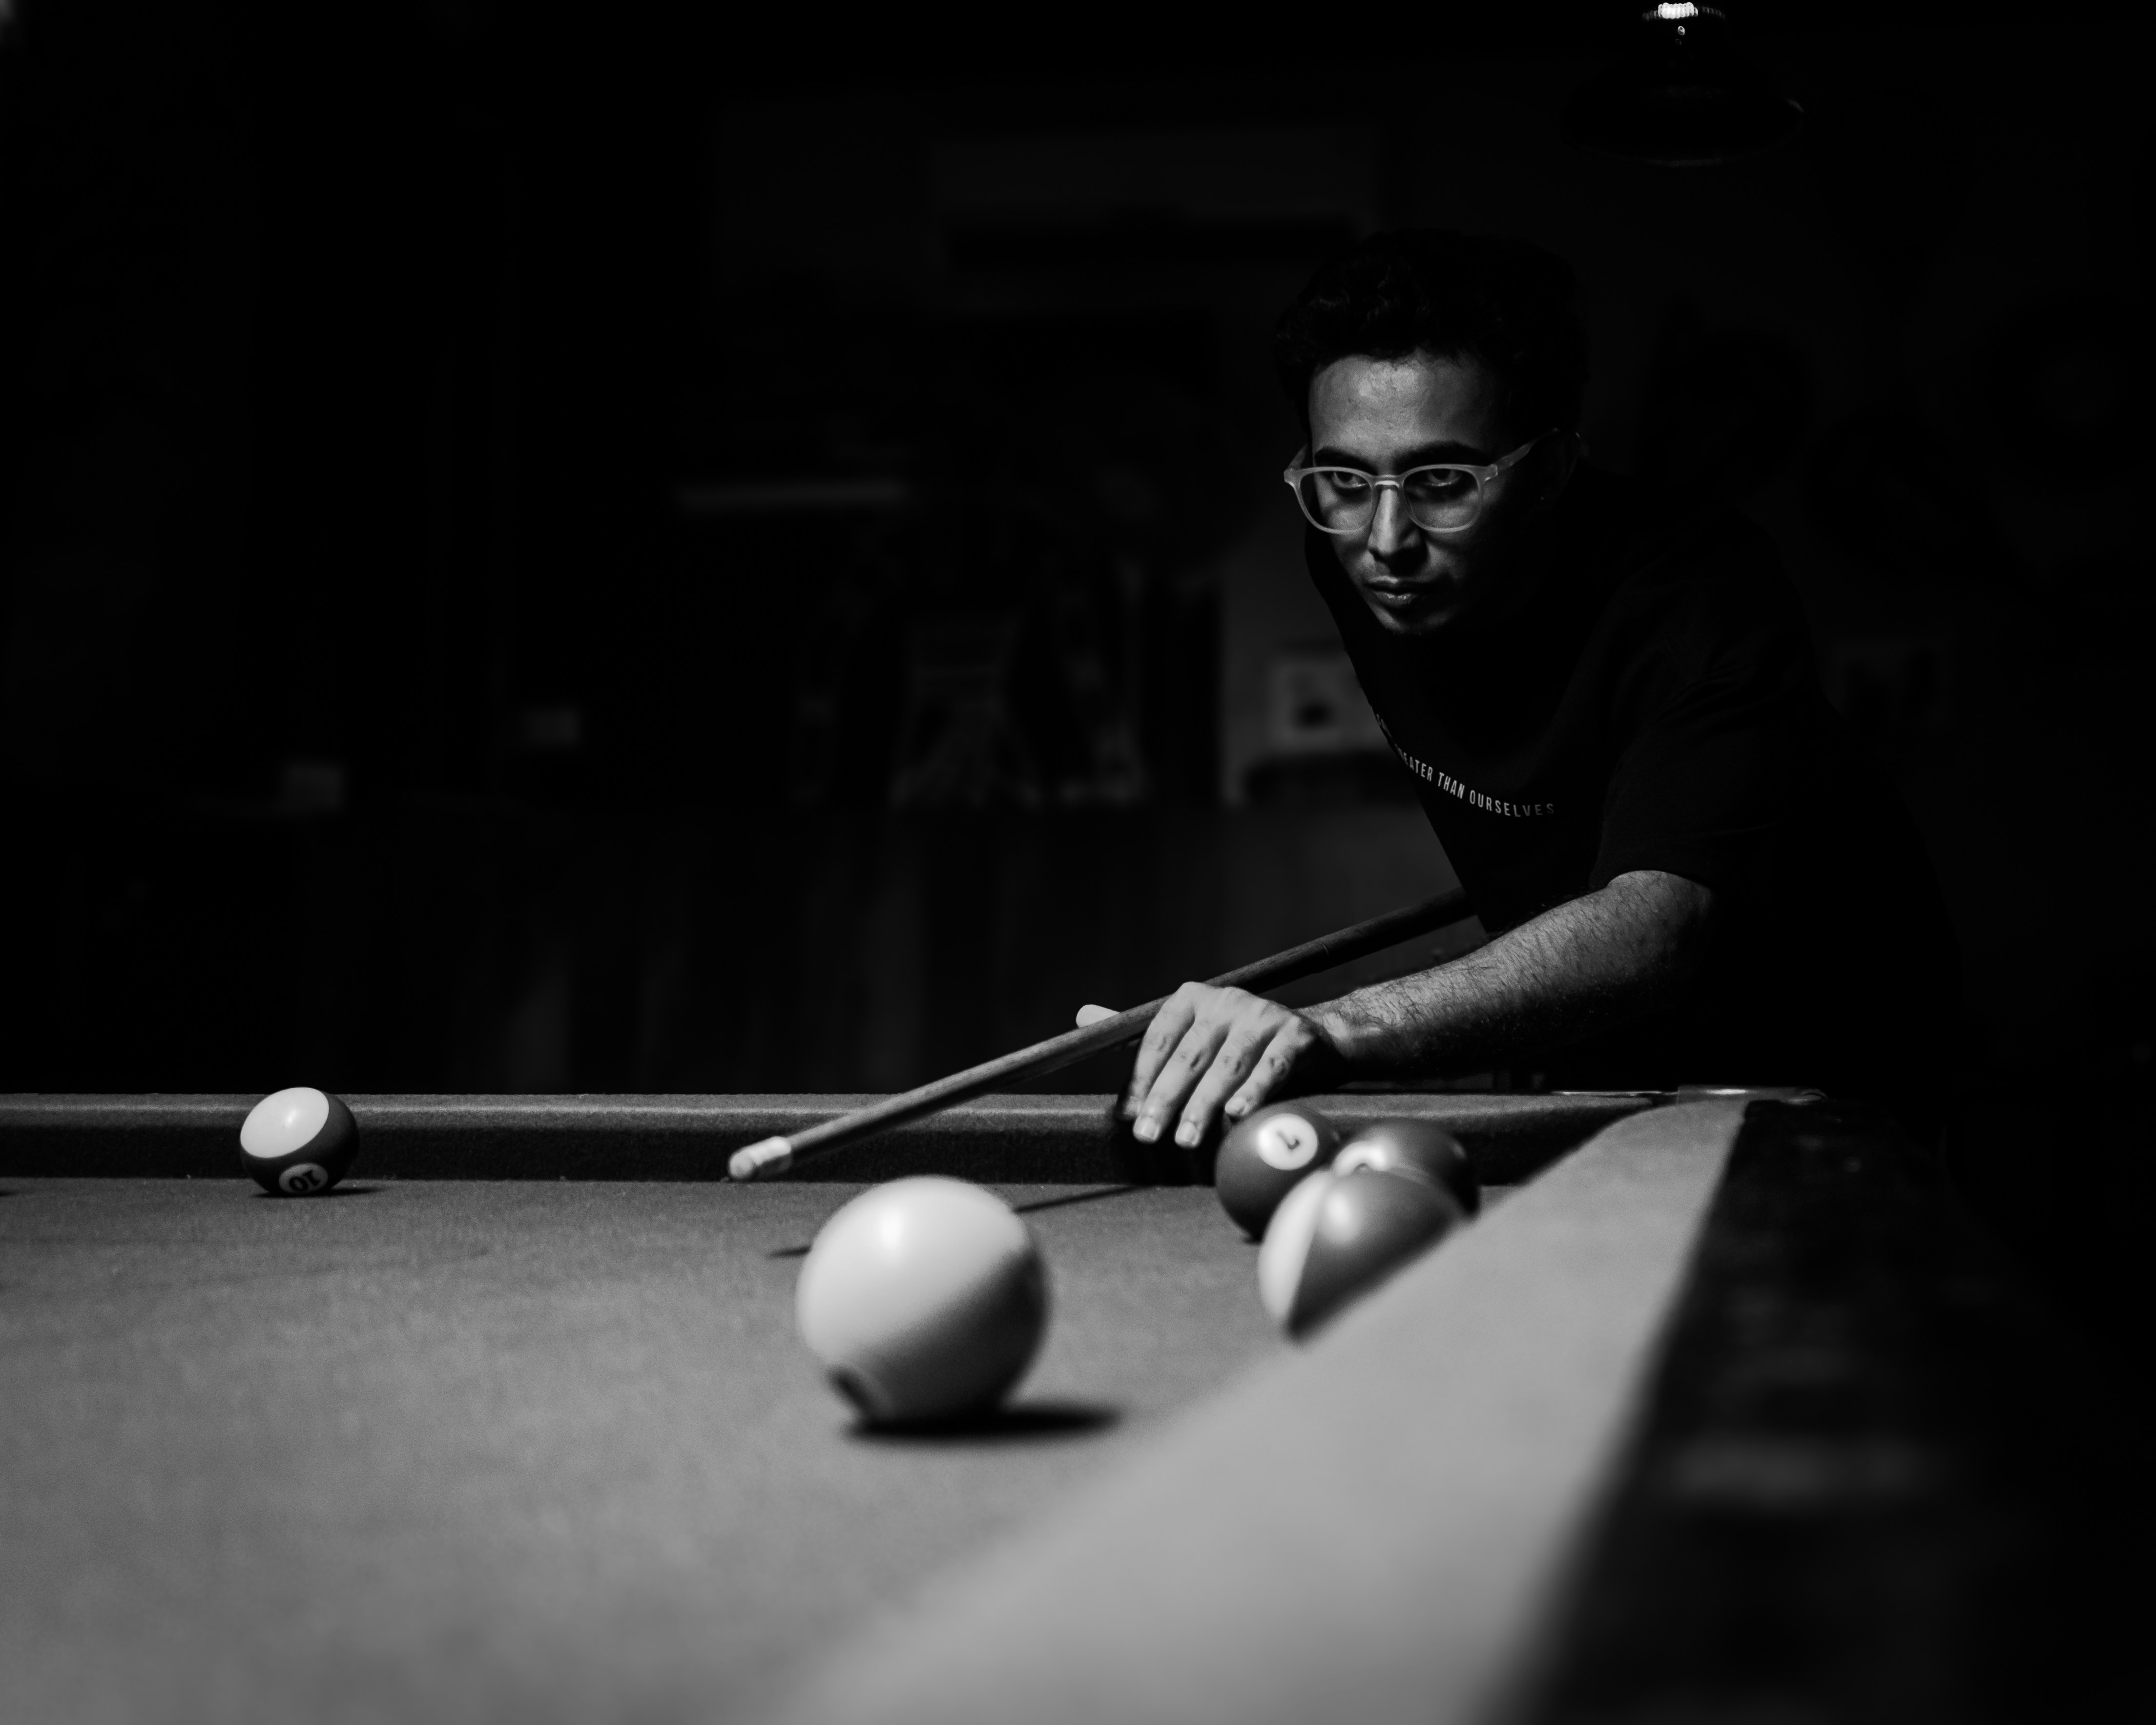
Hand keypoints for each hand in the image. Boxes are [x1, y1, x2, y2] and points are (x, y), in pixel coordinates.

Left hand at [1120, 983, 1339, 1150]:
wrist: (1310, 1040)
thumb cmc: (1238, 1044)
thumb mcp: (1191, 1034)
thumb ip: (1144, 1035)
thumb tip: (1083, 1015)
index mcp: (1193, 998)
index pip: (1159, 1039)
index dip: (1142, 1078)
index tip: (1130, 1114)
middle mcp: (1226, 1001)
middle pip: (1189, 1055)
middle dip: (1166, 1098)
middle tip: (1149, 1134)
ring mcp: (1263, 1015)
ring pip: (1227, 1064)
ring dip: (1204, 1103)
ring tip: (1187, 1137)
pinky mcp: (1295, 1034)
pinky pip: (1272, 1067)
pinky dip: (1254, 1090)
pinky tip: (1238, 1114)